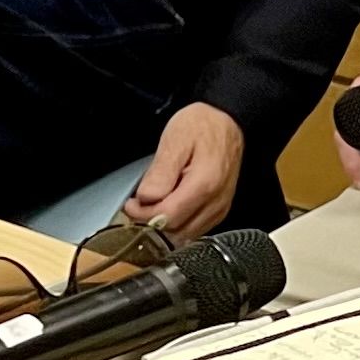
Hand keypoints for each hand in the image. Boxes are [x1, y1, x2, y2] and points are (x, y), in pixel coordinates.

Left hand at [123, 103, 245, 239]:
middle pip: (176, 232)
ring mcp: (219, 210)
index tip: (131, 204)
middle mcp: (215, 203)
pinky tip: (168, 209)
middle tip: (138, 205)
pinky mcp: (219, 212)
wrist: (228, 123)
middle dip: (151, 223)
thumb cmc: (202, 127)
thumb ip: (160, 173)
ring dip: (164, 227)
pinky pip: (194, 231)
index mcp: (204, 185)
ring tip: (152, 206)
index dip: (143, 215)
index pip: (167, 217)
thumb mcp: (175, 141)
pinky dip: (177, 225)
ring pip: (185, 236)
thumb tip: (146, 199)